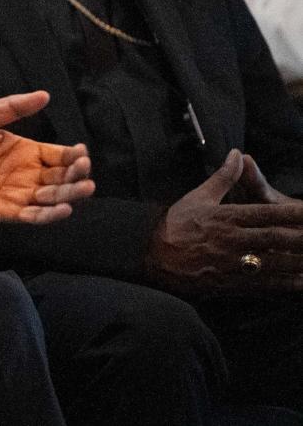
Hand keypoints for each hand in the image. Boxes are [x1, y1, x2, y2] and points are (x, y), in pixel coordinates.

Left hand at [0, 91, 93, 245]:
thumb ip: (11, 107)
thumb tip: (44, 95)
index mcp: (24, 152)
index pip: (57, 156)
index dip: (72, 155)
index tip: (81, 151)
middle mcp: (26, 175)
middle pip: (61, 178)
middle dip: (77, 174)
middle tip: (85, 168)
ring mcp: (17, 194)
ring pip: (52, 198)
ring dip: (70, 194)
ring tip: (85, 187)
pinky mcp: (4, 211)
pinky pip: (32, 216)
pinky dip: (49, 215)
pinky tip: (64, 208)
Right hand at [146, 149, 302, 295]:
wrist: (151, 254)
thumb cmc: (175, 224)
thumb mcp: (198, 196)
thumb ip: (224, 177)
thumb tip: (237, 154)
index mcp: (226, 217)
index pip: (267, 213)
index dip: (292, 213)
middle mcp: (232, 240)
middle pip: (276, 238)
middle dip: (301, 238)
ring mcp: (232, 263)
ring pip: (275, 263)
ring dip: (298, 262)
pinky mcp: (229, 283)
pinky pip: (263, 284)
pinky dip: (286, 284)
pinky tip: (300, 283)